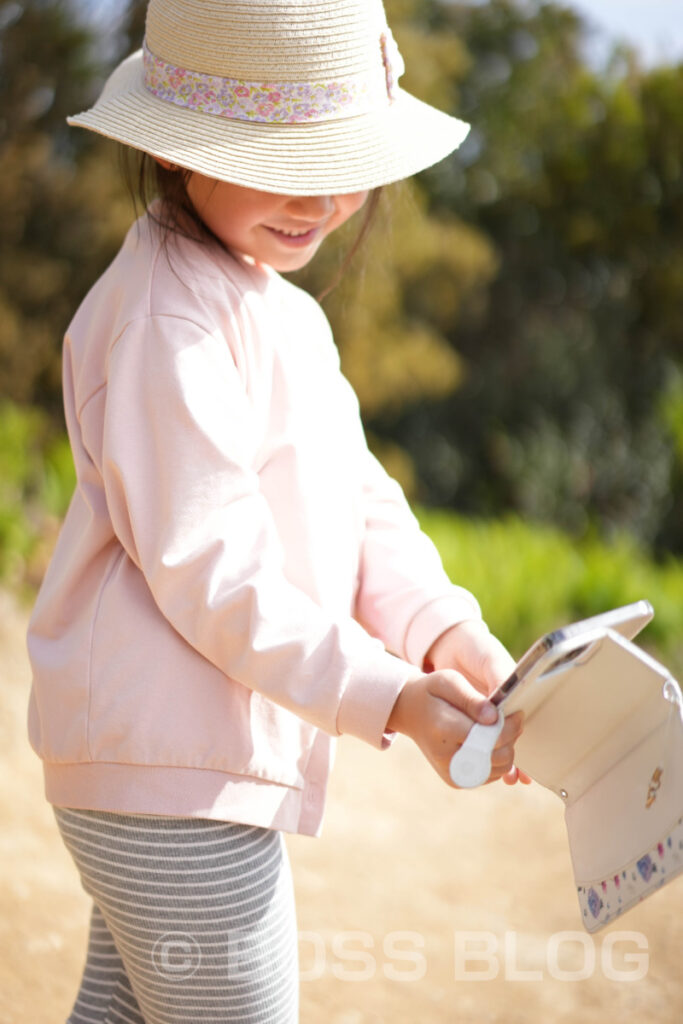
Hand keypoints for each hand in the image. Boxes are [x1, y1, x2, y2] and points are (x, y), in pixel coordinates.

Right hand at [386, 668, 524, 787]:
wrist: (411, 713)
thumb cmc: (432, 693)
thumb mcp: (448, 681)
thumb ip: (471, 698)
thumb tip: (494, 717)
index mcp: (444, 729)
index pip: (490, 737)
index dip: (509, 725)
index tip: (516, 713)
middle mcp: (447, 758)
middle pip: (499, 756)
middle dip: (511, 737)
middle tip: (512, 719)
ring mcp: (453, 773)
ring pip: (499, 768)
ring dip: (507, 748)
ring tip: (500, 729)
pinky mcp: (458, 780)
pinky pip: (491, 774)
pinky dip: (497, 759)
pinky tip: (490, 742)